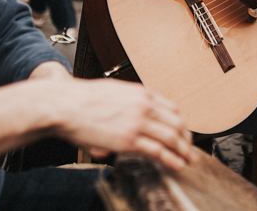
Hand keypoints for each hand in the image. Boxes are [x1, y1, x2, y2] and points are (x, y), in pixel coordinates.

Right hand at [52, 78, 194, 171]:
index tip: (183, 132)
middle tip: (190, 148)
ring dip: (183, 151)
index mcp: (141, 93)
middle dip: (186, 138)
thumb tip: (128, 119)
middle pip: (176, 123)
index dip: (180, 123)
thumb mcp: (113, 92)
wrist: (66, 105)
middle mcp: (144, 106)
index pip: (172, 108)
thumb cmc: (82, 99)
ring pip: (171, 137)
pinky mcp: (129, 140)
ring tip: (188, 160)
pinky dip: (171, 159)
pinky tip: (177, 165)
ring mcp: (137, 123)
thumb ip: (125, 103)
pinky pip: (157, 151)